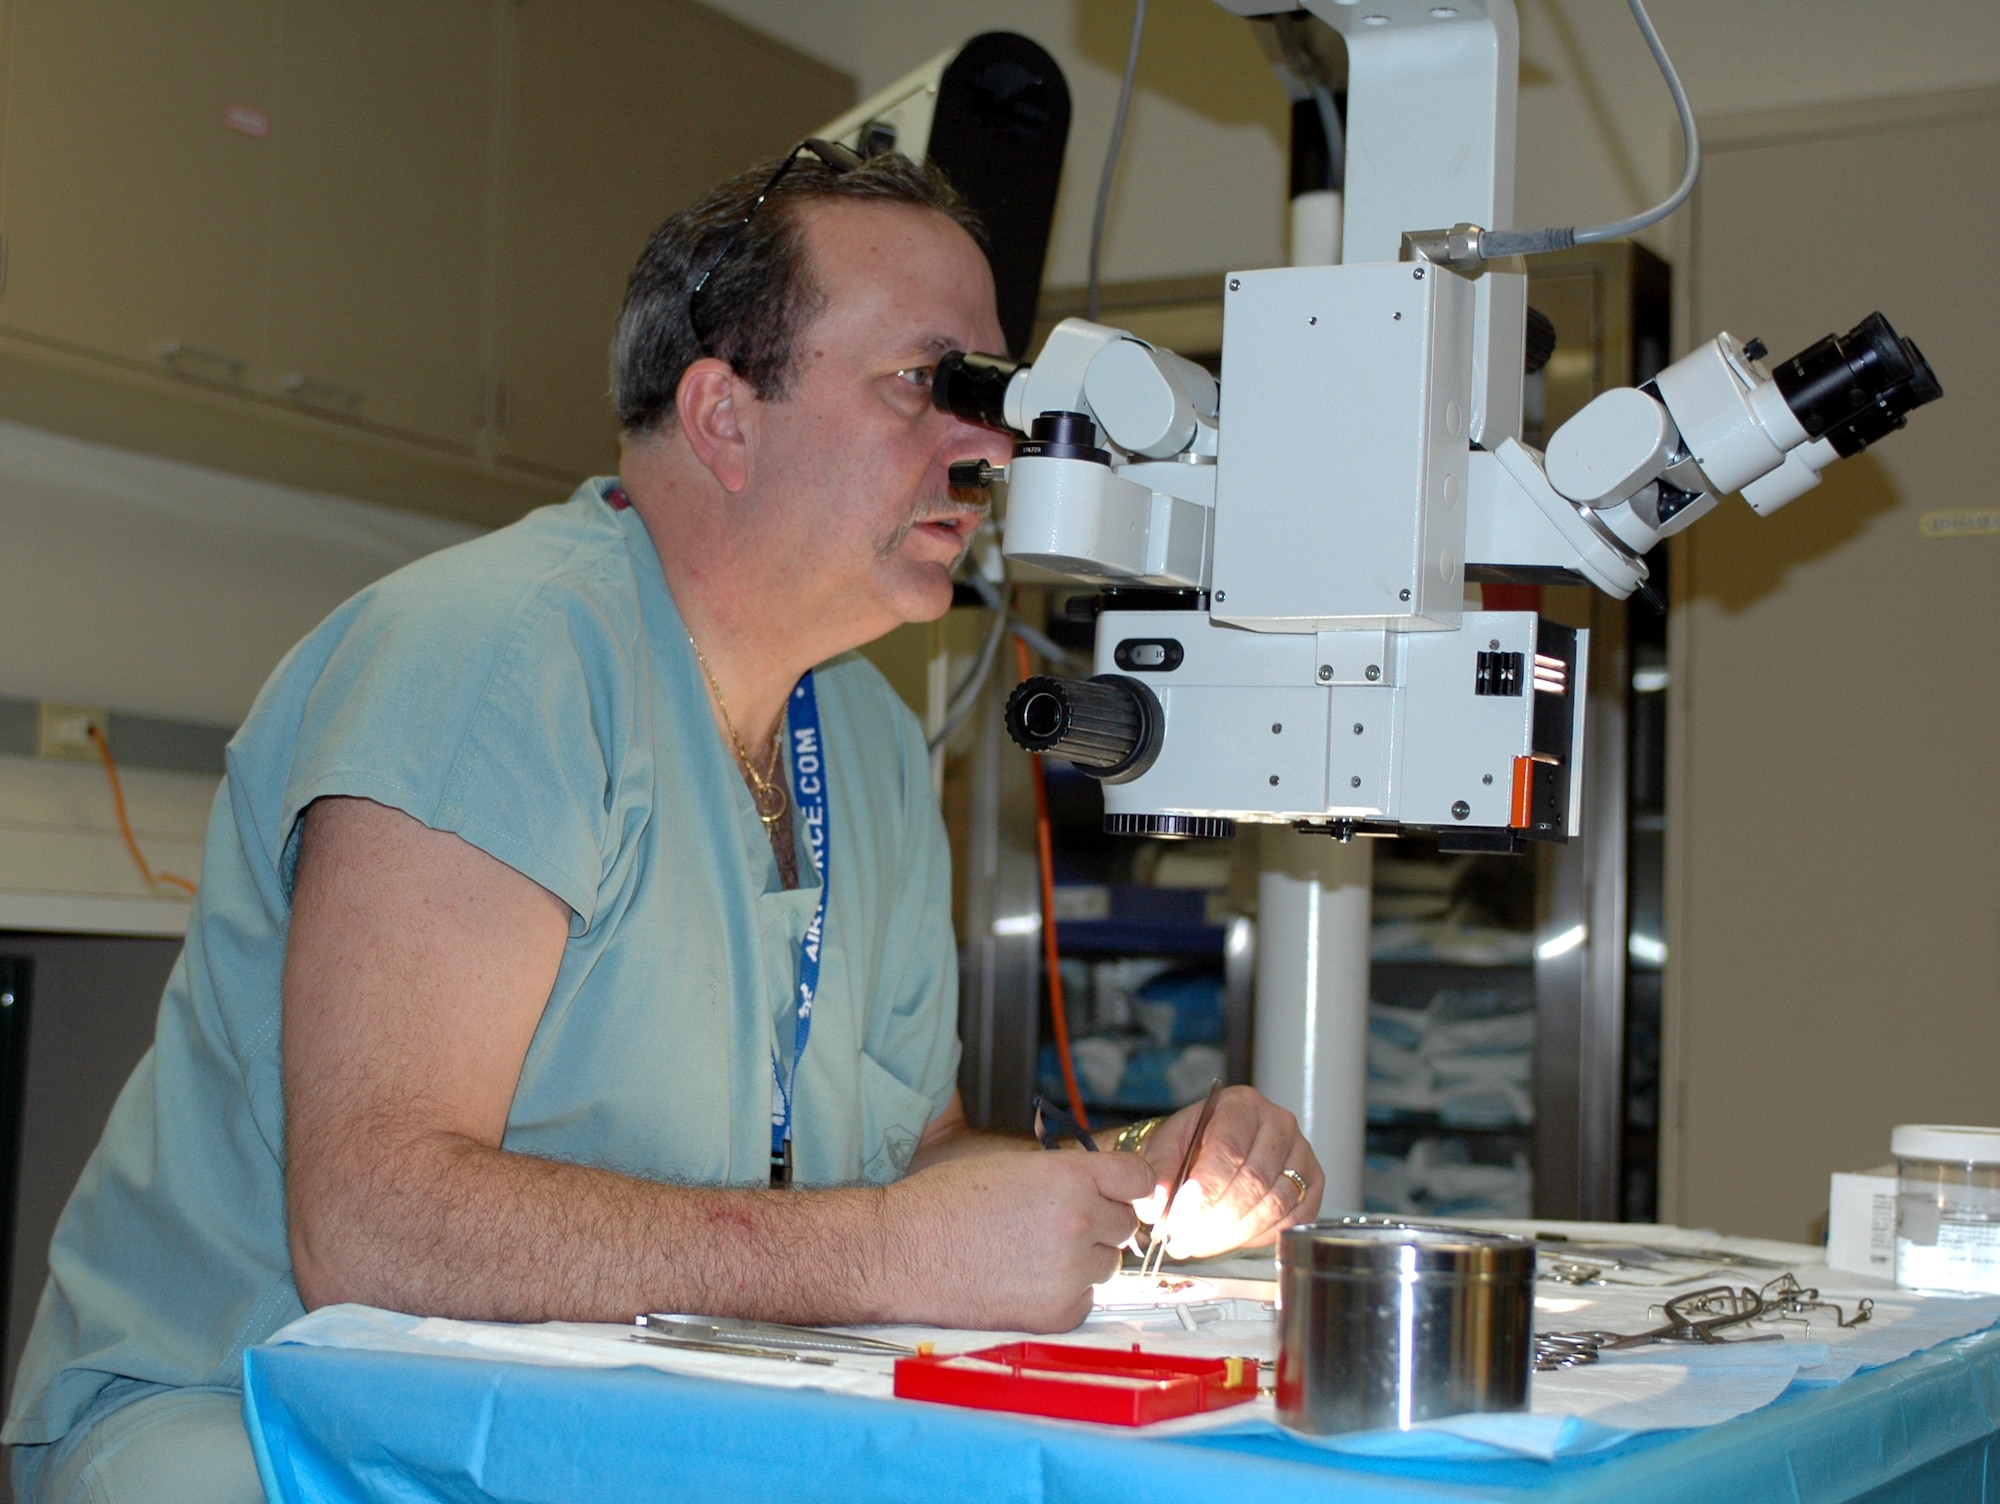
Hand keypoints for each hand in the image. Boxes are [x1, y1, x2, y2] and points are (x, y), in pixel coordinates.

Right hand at [881, 1148, 1154, 1331]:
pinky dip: (1065, 1294)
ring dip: (1083, 1261)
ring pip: (1107, 1265)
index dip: (1127, 1185)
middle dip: (1098, 1224)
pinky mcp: (1060, 1313)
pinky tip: (1025, 1282)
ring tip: (1030, 1254)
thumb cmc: (944, 1203)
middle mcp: (1079, 1221)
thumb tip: (1103, 1183)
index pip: (1138, 1178)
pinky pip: (1086, 1301)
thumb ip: (1065, 1173)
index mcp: (1069, 1177)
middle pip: (1124, 1225)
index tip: (1119, 1192)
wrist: (900, 1253)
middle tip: (1054, 1226)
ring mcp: (1072, 1271)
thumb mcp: (1011, 1165)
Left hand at [1134, 1087, 1321, 1259]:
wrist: (1210, 1146)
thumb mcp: (1165, 1146)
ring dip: (1233, 1233)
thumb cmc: (1191, 1142)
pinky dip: (1257, 1237)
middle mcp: (1278, 1124)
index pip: (1229, 1148)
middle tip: (1184, 1239)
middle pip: (1254, 1180)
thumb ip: (1159, 1172)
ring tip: (1199, 1243)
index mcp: (1241, 1104)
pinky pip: (1290, 1221)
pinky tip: (1229, 1238)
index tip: (1181, 1217)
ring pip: (1274, 1204)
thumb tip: (1158, 1205)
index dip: (1205, 1189)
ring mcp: (1300, 1155)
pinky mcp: (1311, 1185)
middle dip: (1215, 1219)